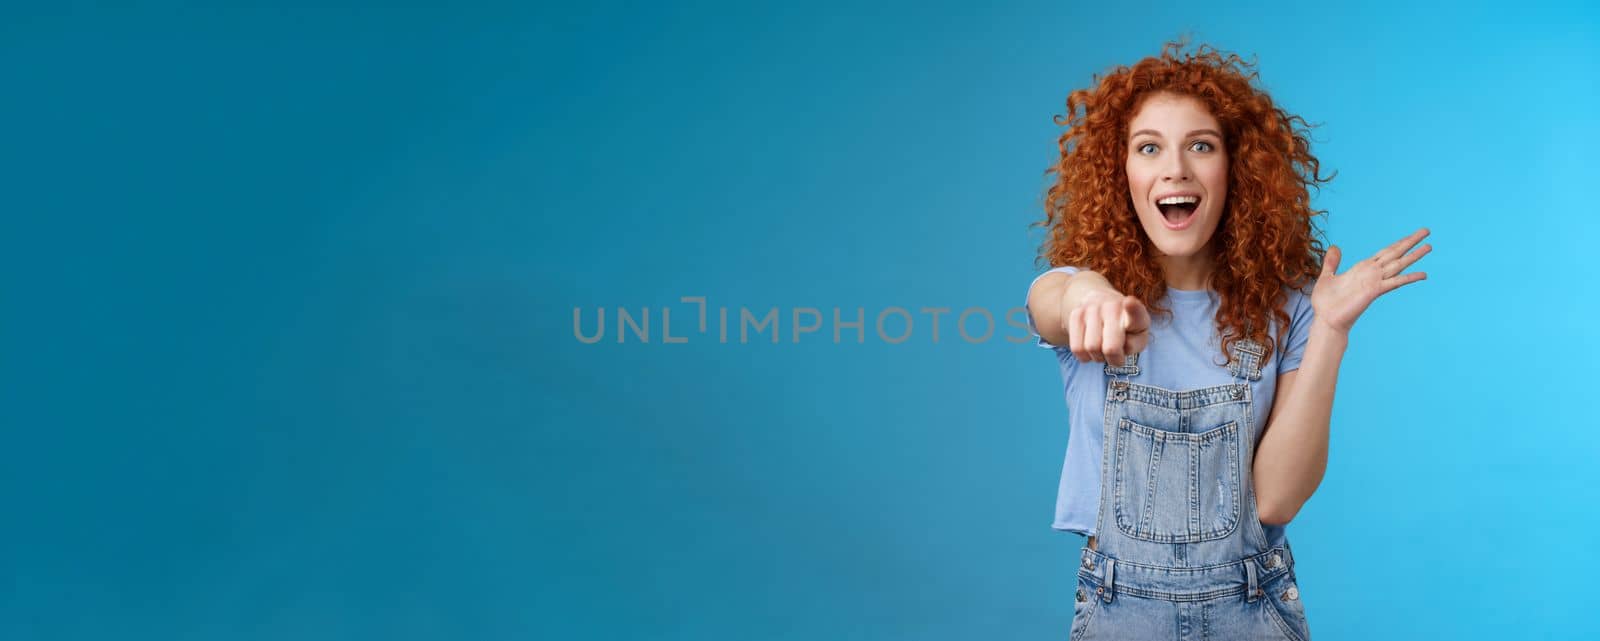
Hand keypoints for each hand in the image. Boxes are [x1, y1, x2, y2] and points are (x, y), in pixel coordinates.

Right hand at [1065, 288, 1151, 363]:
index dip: (1132, 307)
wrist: (1103, 306)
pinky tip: (1092, 347)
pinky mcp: (1076, 315)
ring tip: (1104, 347)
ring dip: (1098, 357)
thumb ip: (1134, 344)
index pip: (1134, 310)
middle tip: (1117, 355)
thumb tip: (1117, 346)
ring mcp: (1092, 309)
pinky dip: (1085, 355)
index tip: (1129, 302)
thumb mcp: (1138, 337)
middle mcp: (1112, 306)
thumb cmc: (1126, 329)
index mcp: (1135, 312)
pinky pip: (1077, 348)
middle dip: (1114, 359)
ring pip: (1091, 348)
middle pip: (1110, 348)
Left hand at [1311, 227, 1431, 332]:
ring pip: (1398, 265)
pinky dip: (1408, 278)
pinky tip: (1423, 274)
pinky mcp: (1374, 291)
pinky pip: (1395, 282)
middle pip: (1395, 254)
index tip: (1410, 236)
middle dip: (1410, 242)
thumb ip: (1332, 262)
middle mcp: (1372, 273)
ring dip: (1414, 256)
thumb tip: (1335, 247)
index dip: (1398, 243)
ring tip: (1429, 246)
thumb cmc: (1326, 303)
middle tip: (1426, 231)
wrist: (1326, 320)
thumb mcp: (1327, 276)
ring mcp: (1375, 282)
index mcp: (1362, 268)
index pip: (1385, 252)